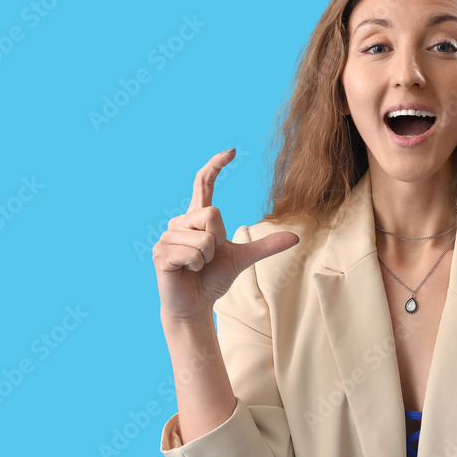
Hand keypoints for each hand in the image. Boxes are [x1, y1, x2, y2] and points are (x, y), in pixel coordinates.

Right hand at [152, 149, 298, 322]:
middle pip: (212, 214)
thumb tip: (295, 237)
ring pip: (203, 238)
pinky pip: (192, 253)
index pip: (203, 183)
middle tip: (208, 258)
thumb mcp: (243, 258)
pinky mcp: (161, 253)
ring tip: (197, 267)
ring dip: (207, 258)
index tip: (232, 151)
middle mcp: (180, 222)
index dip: (215, 166)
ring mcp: (167, 236)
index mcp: (197, 218)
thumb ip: (265, 245)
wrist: (195, 305)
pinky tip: (188, 272)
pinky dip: (197, 266)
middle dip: (218, 241)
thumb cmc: (213, 279)